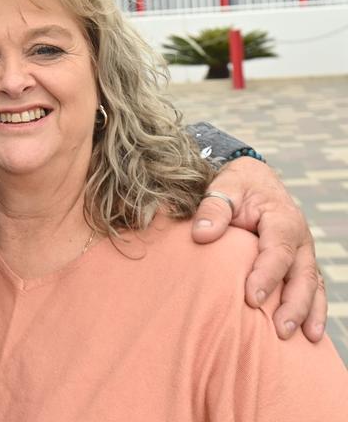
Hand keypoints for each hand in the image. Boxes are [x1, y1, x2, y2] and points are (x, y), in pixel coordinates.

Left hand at [190, 156, 325, 341]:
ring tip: (301, 337)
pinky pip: (313, 288)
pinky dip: (314, 310)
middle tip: (279, 329)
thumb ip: (213, 209)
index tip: (252, 298)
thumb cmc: (236, 186)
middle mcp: (299, 238)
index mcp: (282, 220)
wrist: (253, 179)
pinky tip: (310, 334)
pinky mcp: (300, 263)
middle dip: (294, 304)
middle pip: (302, 274)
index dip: (267, 275)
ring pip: (312, 285)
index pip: (277, 251)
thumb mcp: (223, 188)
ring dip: (308, 312)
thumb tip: (202, 234)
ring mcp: (303, 253)